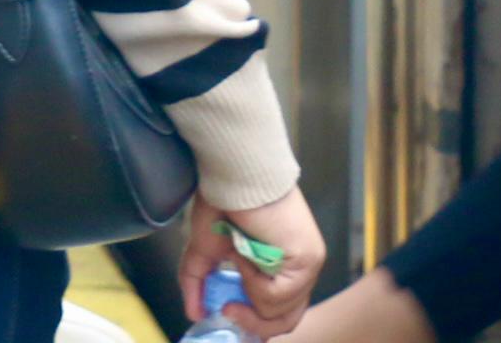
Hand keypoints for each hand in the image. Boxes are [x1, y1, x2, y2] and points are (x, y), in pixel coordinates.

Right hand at [184, 188, 324, 337]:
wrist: (234, 175)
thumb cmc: (224, 200)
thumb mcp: (205, 251)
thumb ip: (198, 283)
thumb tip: (193, 313)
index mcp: (282, 269)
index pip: (278, 314)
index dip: (254, 324)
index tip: (228, 319)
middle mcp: (299, 270)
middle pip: (285, 321)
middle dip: (252, 324)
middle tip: (227, 311)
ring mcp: (306, 266)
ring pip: (278, 311)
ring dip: (248, 290)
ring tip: (237, 257)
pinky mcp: (307, 260)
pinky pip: (276, 295)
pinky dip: (253, 279)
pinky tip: (246, 252)